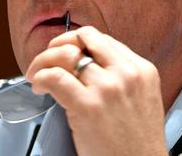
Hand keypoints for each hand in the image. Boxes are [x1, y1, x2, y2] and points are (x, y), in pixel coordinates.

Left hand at [26, 26, 167, 155]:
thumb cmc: (137, 145)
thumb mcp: (143, 100)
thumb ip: (123, 78)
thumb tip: (88, 65)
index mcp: (142, 69)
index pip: (103, 39)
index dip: (80, 44)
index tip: (68, 56)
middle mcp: (127, 73)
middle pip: (85, 37)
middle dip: (60, 44)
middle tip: (49, 60)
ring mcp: (107, 88)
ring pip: (65, 56)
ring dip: (43, 63)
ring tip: (38, 76)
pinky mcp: (88, 106)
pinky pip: (54, 77)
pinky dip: (40, 77)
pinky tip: (39, 87)